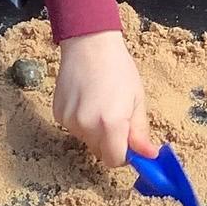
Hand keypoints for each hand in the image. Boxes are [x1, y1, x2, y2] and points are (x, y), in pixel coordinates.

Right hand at [54, 31, 152, 168]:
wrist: (89, 44)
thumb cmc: (118, 68)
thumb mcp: (137, 99)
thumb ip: (140, 132)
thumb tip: (149, 156)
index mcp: (111, 124)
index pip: (114, 160)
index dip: (123, 155)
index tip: (129, 144)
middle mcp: (87, 126)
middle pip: (100, 152)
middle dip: (111, 142)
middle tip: (117, 117)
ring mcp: (69, 120)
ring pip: (87, 140)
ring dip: (95, 131)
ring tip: (100, 102)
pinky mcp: (58, 114)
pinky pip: (74, 128)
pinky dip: (82, 121)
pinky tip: (86, 99)